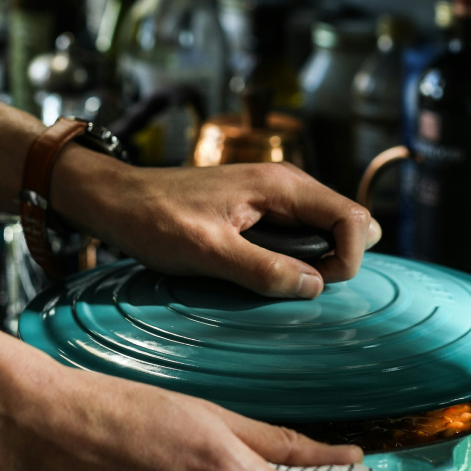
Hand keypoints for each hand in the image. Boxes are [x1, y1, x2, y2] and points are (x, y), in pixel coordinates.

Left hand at [53, 154, 380, 298]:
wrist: (118, 200)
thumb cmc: (155, 220)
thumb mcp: (207, 251)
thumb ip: (263, 268)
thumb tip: (314, 286)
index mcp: (281, 186)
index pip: (353, 218)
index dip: (349, 259)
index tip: (315, 286)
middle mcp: (286, 184)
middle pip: (347, 223)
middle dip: (338, 261)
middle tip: (298, 287)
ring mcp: (275, 196)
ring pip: (326, 230)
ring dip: (317, 261)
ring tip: (278, 282)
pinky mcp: (261, 210)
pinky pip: (300, 234)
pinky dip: (297, 258)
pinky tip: (267, 273)